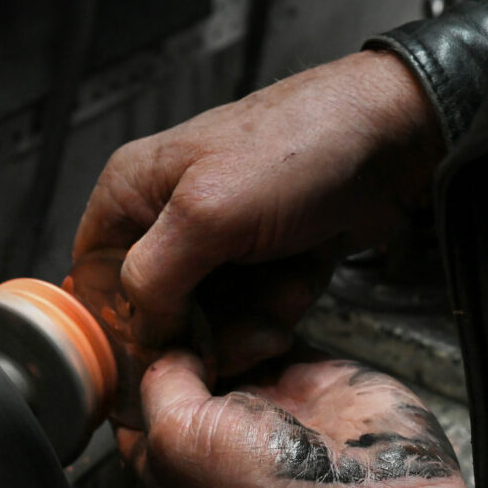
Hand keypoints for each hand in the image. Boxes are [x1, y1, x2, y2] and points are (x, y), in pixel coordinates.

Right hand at [74, 51, 443, 372]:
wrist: (392, 140)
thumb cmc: (300, 146)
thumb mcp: (207, 212)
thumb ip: (152, 276)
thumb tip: (138, 329)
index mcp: (133, 192)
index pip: (94, 275)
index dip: (120, 319)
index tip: (157, 348)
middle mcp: (168, 219)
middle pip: (156, 309)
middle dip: (205, 327)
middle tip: (243, 325)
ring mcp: (217, 243)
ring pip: (209, 318)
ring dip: (250, 319)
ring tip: (282, 292)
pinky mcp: (259, 262)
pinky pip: (252, 311)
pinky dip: (280, 305)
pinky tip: (302, 278)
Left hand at [118, 351, 487, 487]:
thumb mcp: (177, 440)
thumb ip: (160, 383)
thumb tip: (171, 348)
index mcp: (174, 466)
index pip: (136, 405)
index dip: (132, 365)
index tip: (132, 327)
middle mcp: (216, 437)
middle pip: (180, 365)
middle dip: (181, 336)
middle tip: (185, 316)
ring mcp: (265, 407)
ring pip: (225, 341)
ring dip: (227, 326)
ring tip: (243, 340)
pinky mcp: (311, 380)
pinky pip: (277, 331)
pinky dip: (269, 318)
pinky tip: (270, 330)